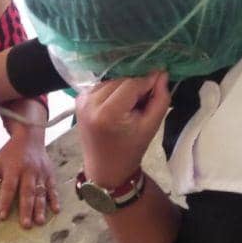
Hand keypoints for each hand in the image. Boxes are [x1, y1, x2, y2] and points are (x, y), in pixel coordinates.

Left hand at [0, 124, 59, 227]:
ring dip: (41, 208)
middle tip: (25, 225)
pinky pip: (53, 187)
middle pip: (27, 192)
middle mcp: (28, 170)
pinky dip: (55, 199)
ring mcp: (41, 172)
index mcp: (12, 168)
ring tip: (40, 222)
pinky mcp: (50, 173)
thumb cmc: (10, 154)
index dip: (4, 201)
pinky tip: (56, 210)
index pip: (8, 187)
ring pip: (41, 192)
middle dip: (26, 209)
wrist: (29, 137)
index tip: (1, 216)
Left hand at [76, 71, 170, 188]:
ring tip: (130, 107)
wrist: (105, 168)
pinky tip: (117, 106)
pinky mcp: (79, 99)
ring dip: (124, 88)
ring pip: (112, 80)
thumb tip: (162, 74)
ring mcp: (82, 100)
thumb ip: (160, 99)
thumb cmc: (130, 150)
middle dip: (136, 87)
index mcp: (108, 113)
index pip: (132, 84)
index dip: (148, 82)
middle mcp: (91, 103)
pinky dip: (113, 91)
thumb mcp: (151, 127)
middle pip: (121, 80)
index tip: (159, 84)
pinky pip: (102, 85)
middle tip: (143, 103)